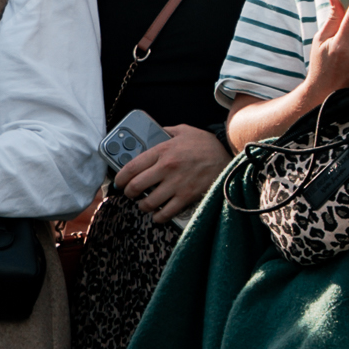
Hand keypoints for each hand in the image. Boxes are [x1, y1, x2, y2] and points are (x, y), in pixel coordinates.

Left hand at [112, 122, 229, 220]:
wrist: (229, 158)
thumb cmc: (207, 145)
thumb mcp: (185, 131)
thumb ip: (166, 132)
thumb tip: (153, 133)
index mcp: (163, 151)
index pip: (131, 167)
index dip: (119, 178)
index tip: (118, 182)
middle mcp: (167, 168)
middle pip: (135, 187)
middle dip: (129, 193)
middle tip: (130, 193)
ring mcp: (176, 184)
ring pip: (148, 203)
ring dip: (142, 206)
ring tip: (144, 203)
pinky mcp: (187, 197)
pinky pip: (165, 213)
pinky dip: (158, 217)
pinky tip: (157, 214)